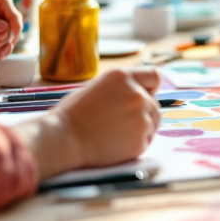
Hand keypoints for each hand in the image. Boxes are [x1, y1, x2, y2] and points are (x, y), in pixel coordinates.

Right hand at [14, 69, 161, 178]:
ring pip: (153, 123)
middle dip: (142, 112)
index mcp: (123, 77)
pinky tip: (115, 143)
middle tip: (119, 122)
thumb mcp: (96, 87)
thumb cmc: (73, 114)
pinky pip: (146, 141)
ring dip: (140, 128)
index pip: (153, 76)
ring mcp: (141, 118)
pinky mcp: (141, 140)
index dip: (149, 88)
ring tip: (115, 132)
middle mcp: (137, 94)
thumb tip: (139, 91)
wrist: (64, 139)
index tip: (144, 96)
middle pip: (154, 104)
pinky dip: (135, 144)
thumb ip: (120, 87)